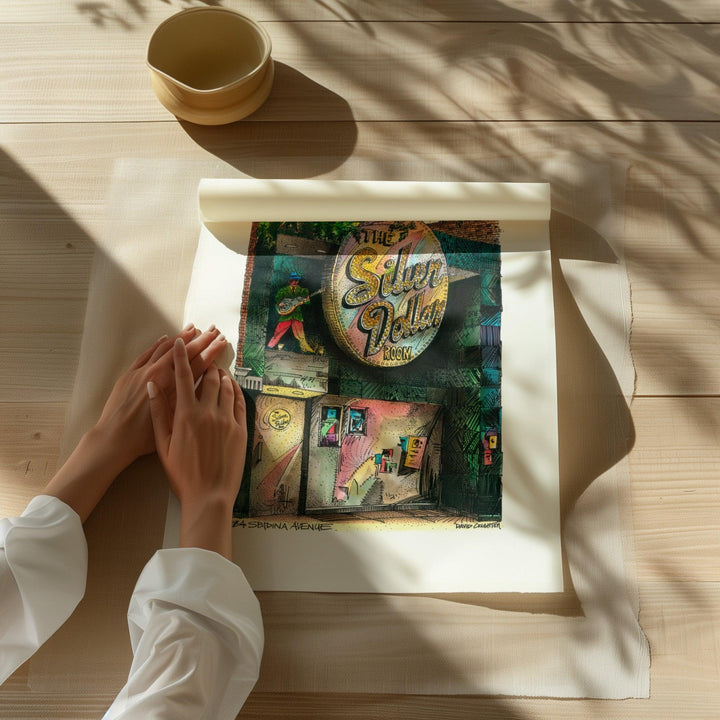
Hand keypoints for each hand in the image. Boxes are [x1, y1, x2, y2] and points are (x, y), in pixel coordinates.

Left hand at [96, 325, 227, 467]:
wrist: (114, 438)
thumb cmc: (144, 436)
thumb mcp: (173, 419)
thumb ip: (187, 398)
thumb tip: (202, 384)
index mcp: (171, 386)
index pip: (197, 363)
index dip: (211, 351)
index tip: (221, 341)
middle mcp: (158, 374)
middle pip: (184, 352)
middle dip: (201, 340)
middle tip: (214, 330)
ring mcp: (142, 371)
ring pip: (165, 348)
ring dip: (181, 337)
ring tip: (193, 328)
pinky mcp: (130, 374)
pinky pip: (146, 353)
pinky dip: (158, 344)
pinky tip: (166, 338)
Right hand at [148, 339, 246, 557]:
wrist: (209, 495)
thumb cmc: (182, 474)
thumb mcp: (163, 445)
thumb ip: (158, 413)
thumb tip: (152, 386)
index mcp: (186, 414)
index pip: (183, 377)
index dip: (181, 356)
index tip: (180, 341)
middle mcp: (209, 412)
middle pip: (209, 377)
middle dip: (206, 361)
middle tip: (205, 353)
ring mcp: (227, 420)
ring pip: (226, 387)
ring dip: (221, 374)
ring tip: (216, 369)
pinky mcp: (240, 429)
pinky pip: (239, 402)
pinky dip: (234, 390)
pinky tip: (231, 387)